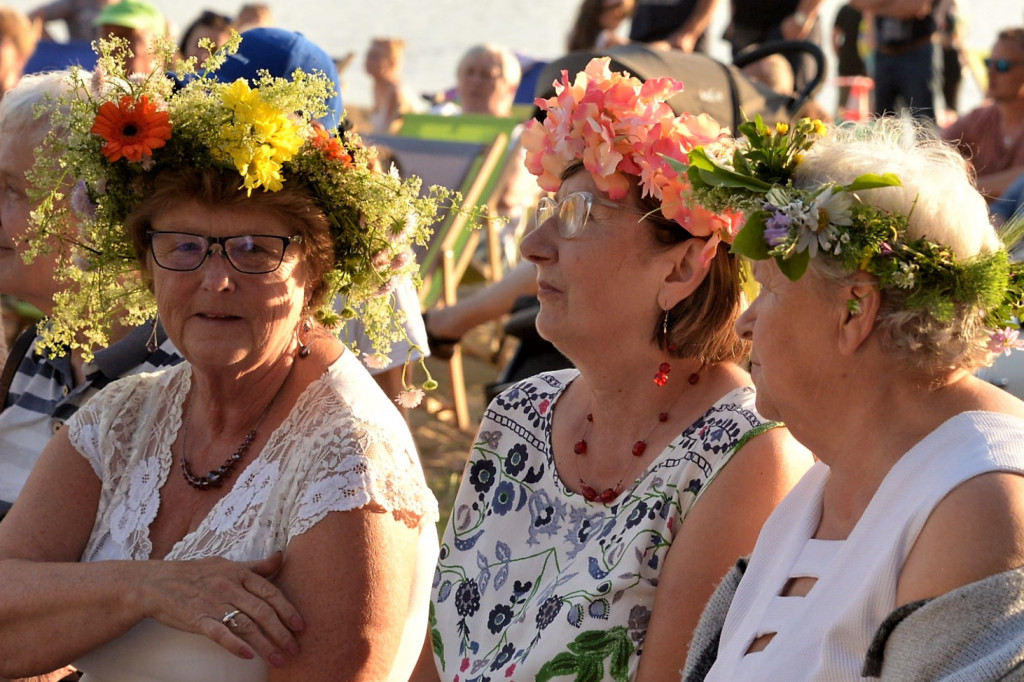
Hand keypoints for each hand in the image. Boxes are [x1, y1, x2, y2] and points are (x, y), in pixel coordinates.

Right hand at [138, 553, 303, 667]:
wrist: (157, 583)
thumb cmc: (195, 573)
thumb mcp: (227, 563)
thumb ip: (255, 566)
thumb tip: (280, 557)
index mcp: (239, 573)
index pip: (271, 591)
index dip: (288, 609)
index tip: (301, 625)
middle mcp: (229, 587)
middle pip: (262, 611)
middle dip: (282, 632)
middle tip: (295, 649)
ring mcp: (213, 604)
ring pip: (246, 625)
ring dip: (265, 645)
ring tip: (279, 660)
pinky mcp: (197, 619)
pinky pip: (219, 634)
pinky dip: (235, 645)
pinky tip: (248, 656)